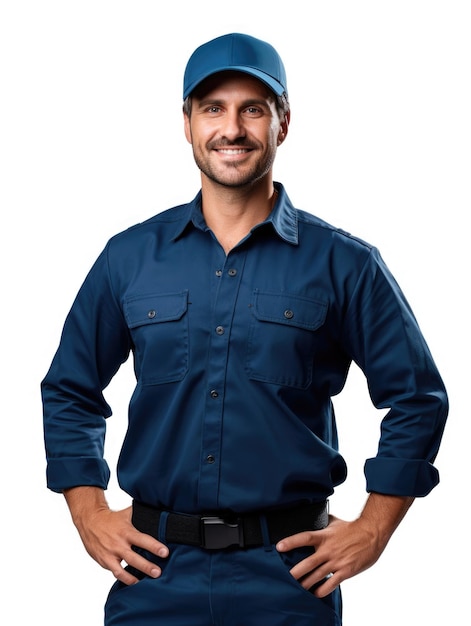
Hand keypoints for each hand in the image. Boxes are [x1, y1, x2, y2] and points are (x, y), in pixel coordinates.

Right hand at [64, 487, 168, 584]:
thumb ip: (141, 515)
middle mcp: (118, 544)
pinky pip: (115, 572)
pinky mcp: (104, 561)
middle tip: (158, 572)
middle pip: (134, 558)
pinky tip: (133, 582)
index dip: (154, 546)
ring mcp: (110, 555)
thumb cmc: (111, 518)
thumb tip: (158, 512)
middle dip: (146, 566)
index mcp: (126, 531)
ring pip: (122, 570)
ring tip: (144, 582)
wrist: (90, 521)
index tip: (165, 552)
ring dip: (133, 578)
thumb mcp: (127, 514)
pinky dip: (124, 578)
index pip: (142, 540)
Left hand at [276, 493, 412, 596]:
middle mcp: (328, 550)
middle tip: (286, 577)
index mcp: (324, 536)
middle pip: (308, 563)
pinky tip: (316, 593)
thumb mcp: (334, 521)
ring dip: (306, 583)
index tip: (279, 547)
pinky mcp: (345, 571)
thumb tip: (314, 516)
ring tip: (297, 589)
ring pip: (317, 576)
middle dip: (296, 572)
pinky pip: (332, 583)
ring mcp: (336, 561)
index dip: (291, 542)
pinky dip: (323, 590)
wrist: (372, 534)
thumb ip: (322, 521)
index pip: (304, 538)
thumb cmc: (352, 527)